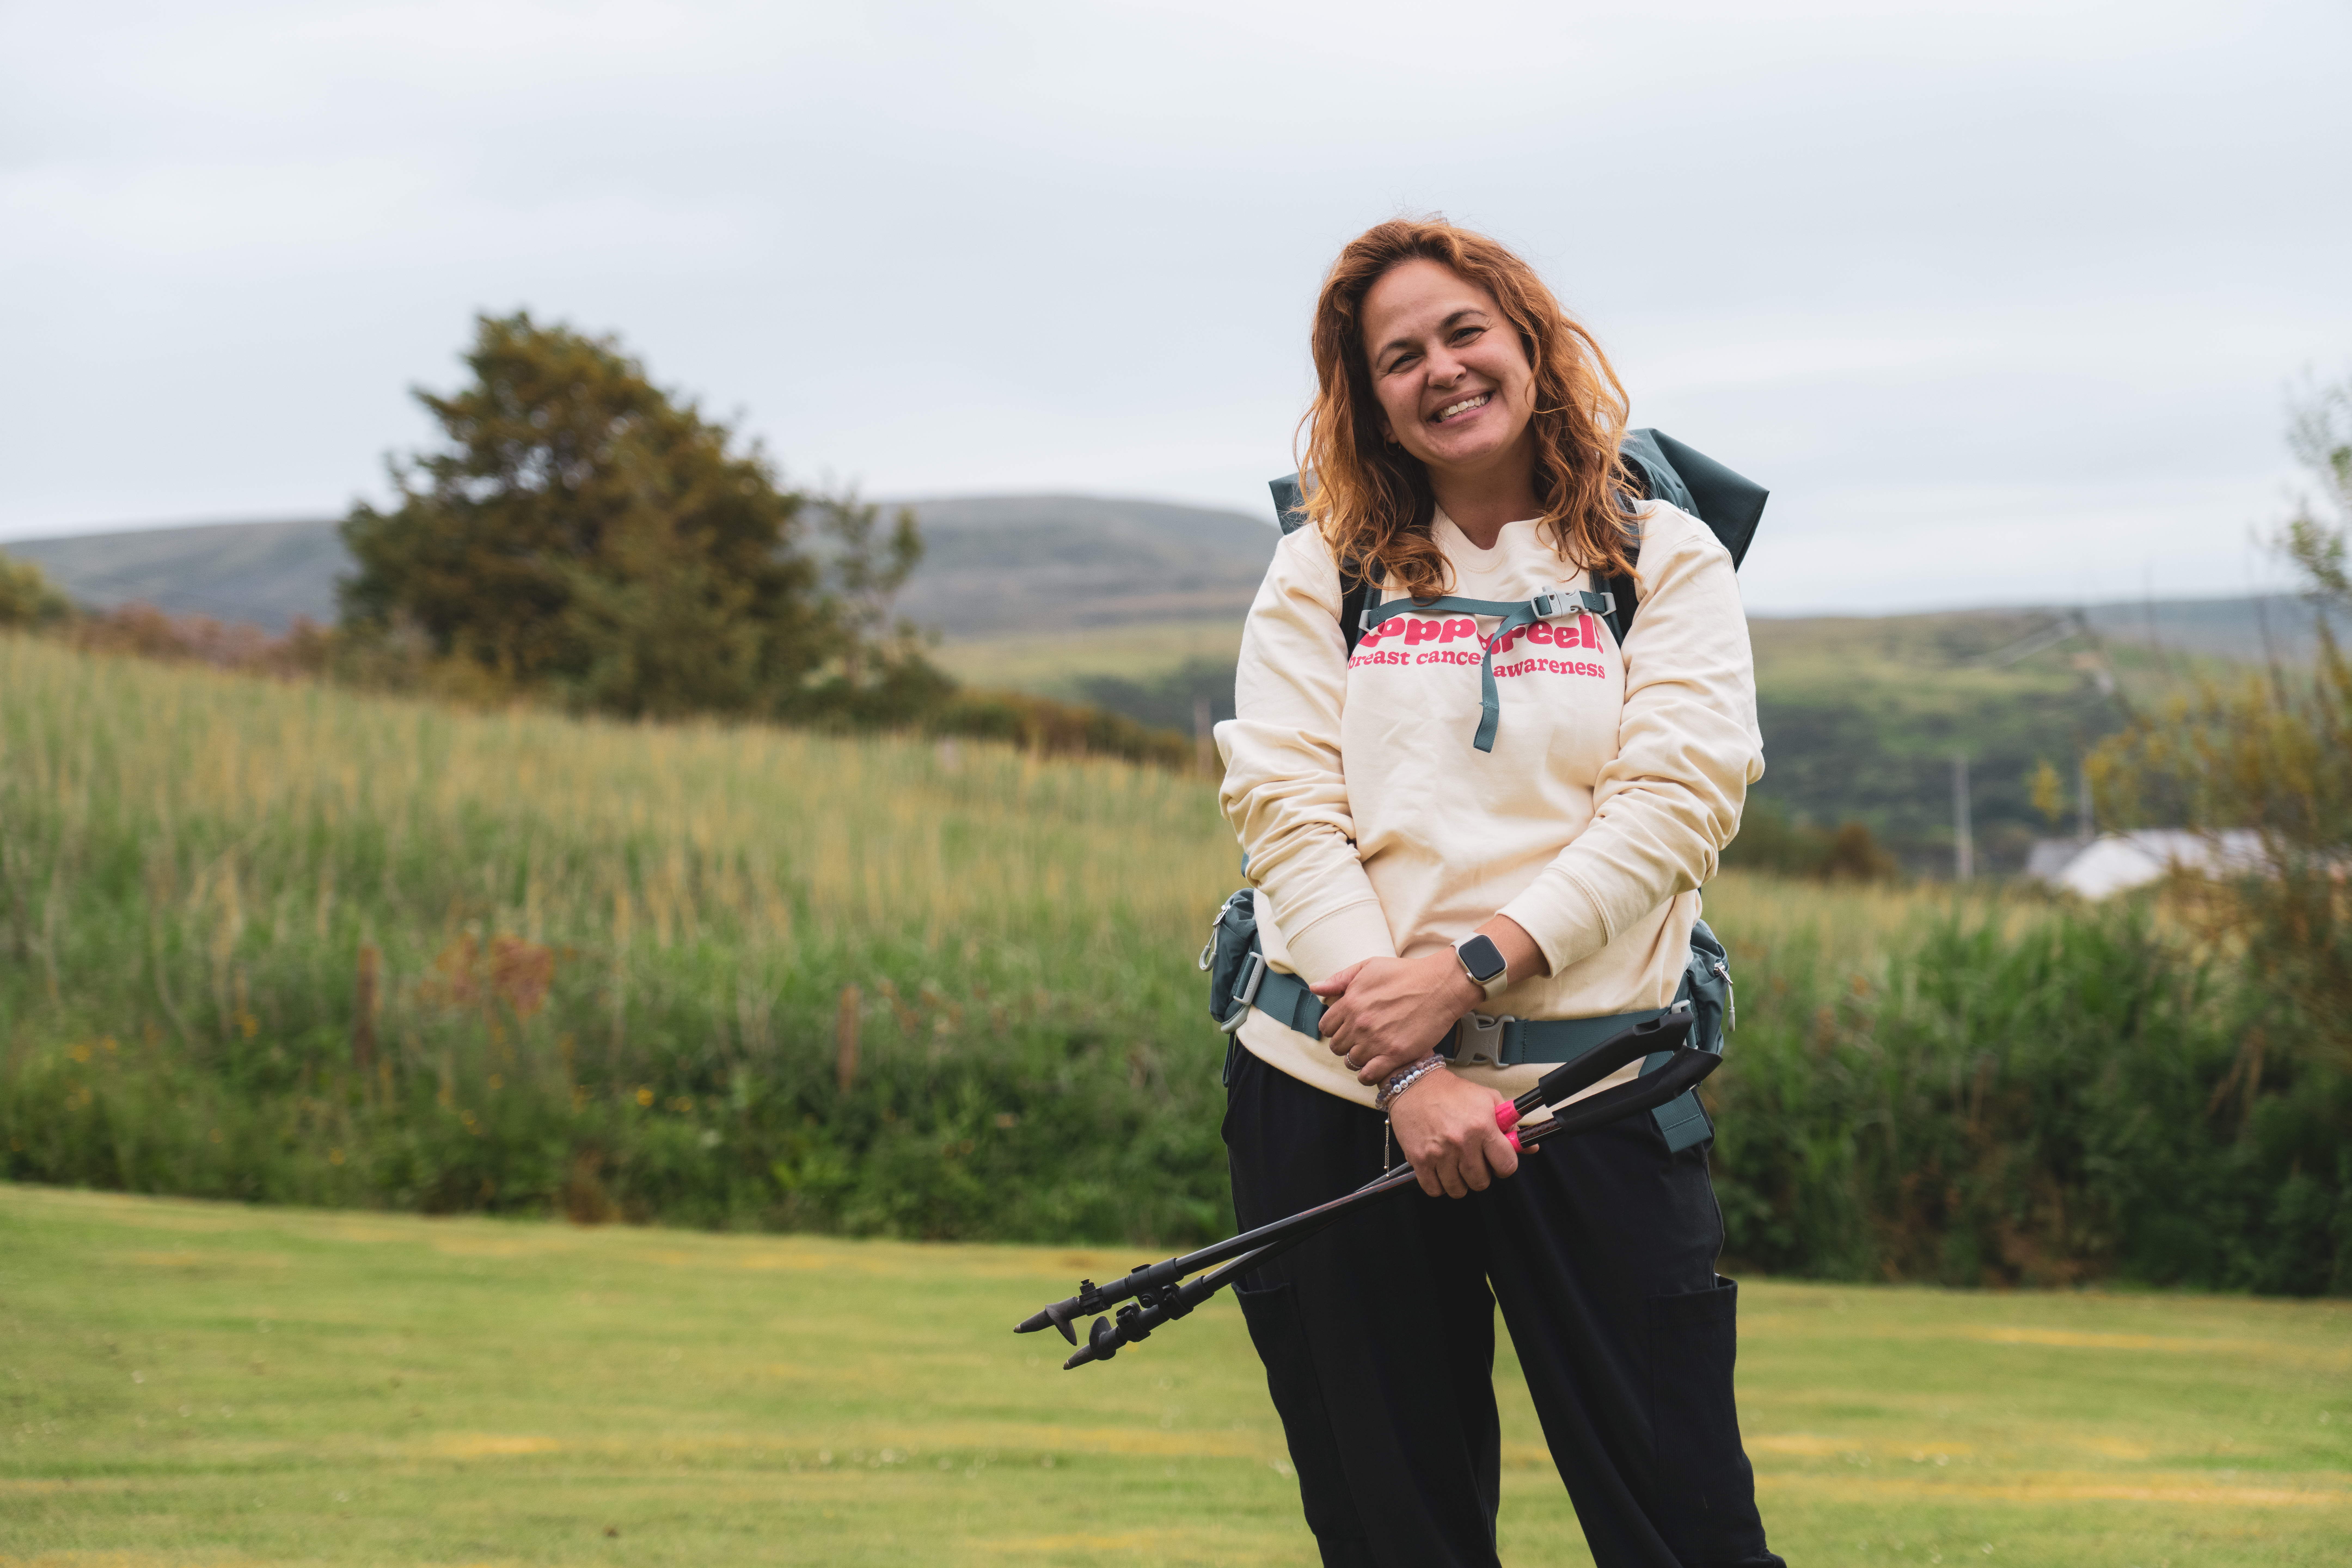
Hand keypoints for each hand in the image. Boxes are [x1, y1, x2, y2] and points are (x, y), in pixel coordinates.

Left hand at [1313, 951, 1479, 1086]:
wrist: (1440, 986)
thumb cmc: (1406, 973)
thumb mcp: (1368, 967)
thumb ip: (1339, 979)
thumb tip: (1315, 988)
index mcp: (1350, 1002)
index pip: (1325, 1026)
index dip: (1334, 1028)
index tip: (1345, 1027)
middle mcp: (1360, 1024)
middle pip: (1336, 1046)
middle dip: (1344, 1043)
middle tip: (1358, 1039)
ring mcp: (1377, 1041)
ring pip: (1351, 1061)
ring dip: (1358, 1057)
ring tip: (1370, 1050)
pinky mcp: (1395, 1054)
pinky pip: (1368, 1075)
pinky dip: (1367, 1075)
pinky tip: (1374, 1066)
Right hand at [1388, 1070, 1522, 1197]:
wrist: (1415, 1084)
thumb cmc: (1452, 1092)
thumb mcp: (1488, 1099)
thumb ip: (1511, 1124)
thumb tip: (1530, 1147)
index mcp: (1482, 1126)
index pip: (1506, 1165)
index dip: (1504, 1166)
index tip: (1497, 1162)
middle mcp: (1461, 1142)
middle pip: (1481, 1182)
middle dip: (1481, 1175)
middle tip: (1474, 1161)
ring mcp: (1439, 1153)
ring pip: (1458, 1189)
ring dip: (1459, 1182)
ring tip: (1456, 1165)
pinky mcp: (1419, 1159)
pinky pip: (1434, 1189)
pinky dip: (1438, 1185)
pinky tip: (1440, 1171)